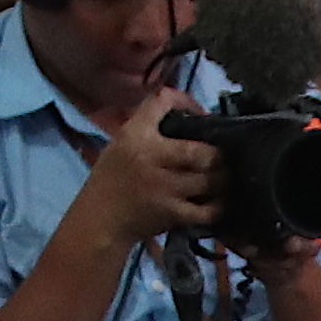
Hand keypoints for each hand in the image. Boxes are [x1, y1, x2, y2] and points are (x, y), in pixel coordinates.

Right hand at [68, 93, 226, 248]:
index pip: (164, 101)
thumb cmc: (113, 179)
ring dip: (220, 179)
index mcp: (135, 135)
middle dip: (215, 153)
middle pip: (200, 149)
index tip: (198, 113)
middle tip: (218, 156)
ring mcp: (163, 187)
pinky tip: (215, 202)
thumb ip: (151, 127)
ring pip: (209, 180)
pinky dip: (217, 206)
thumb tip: (191, 116)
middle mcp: (150, 157)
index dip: (187, 101)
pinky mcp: (171, 214)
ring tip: (220, 178)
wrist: (100, 220)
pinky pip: (207, 210)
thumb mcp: (123, 143)